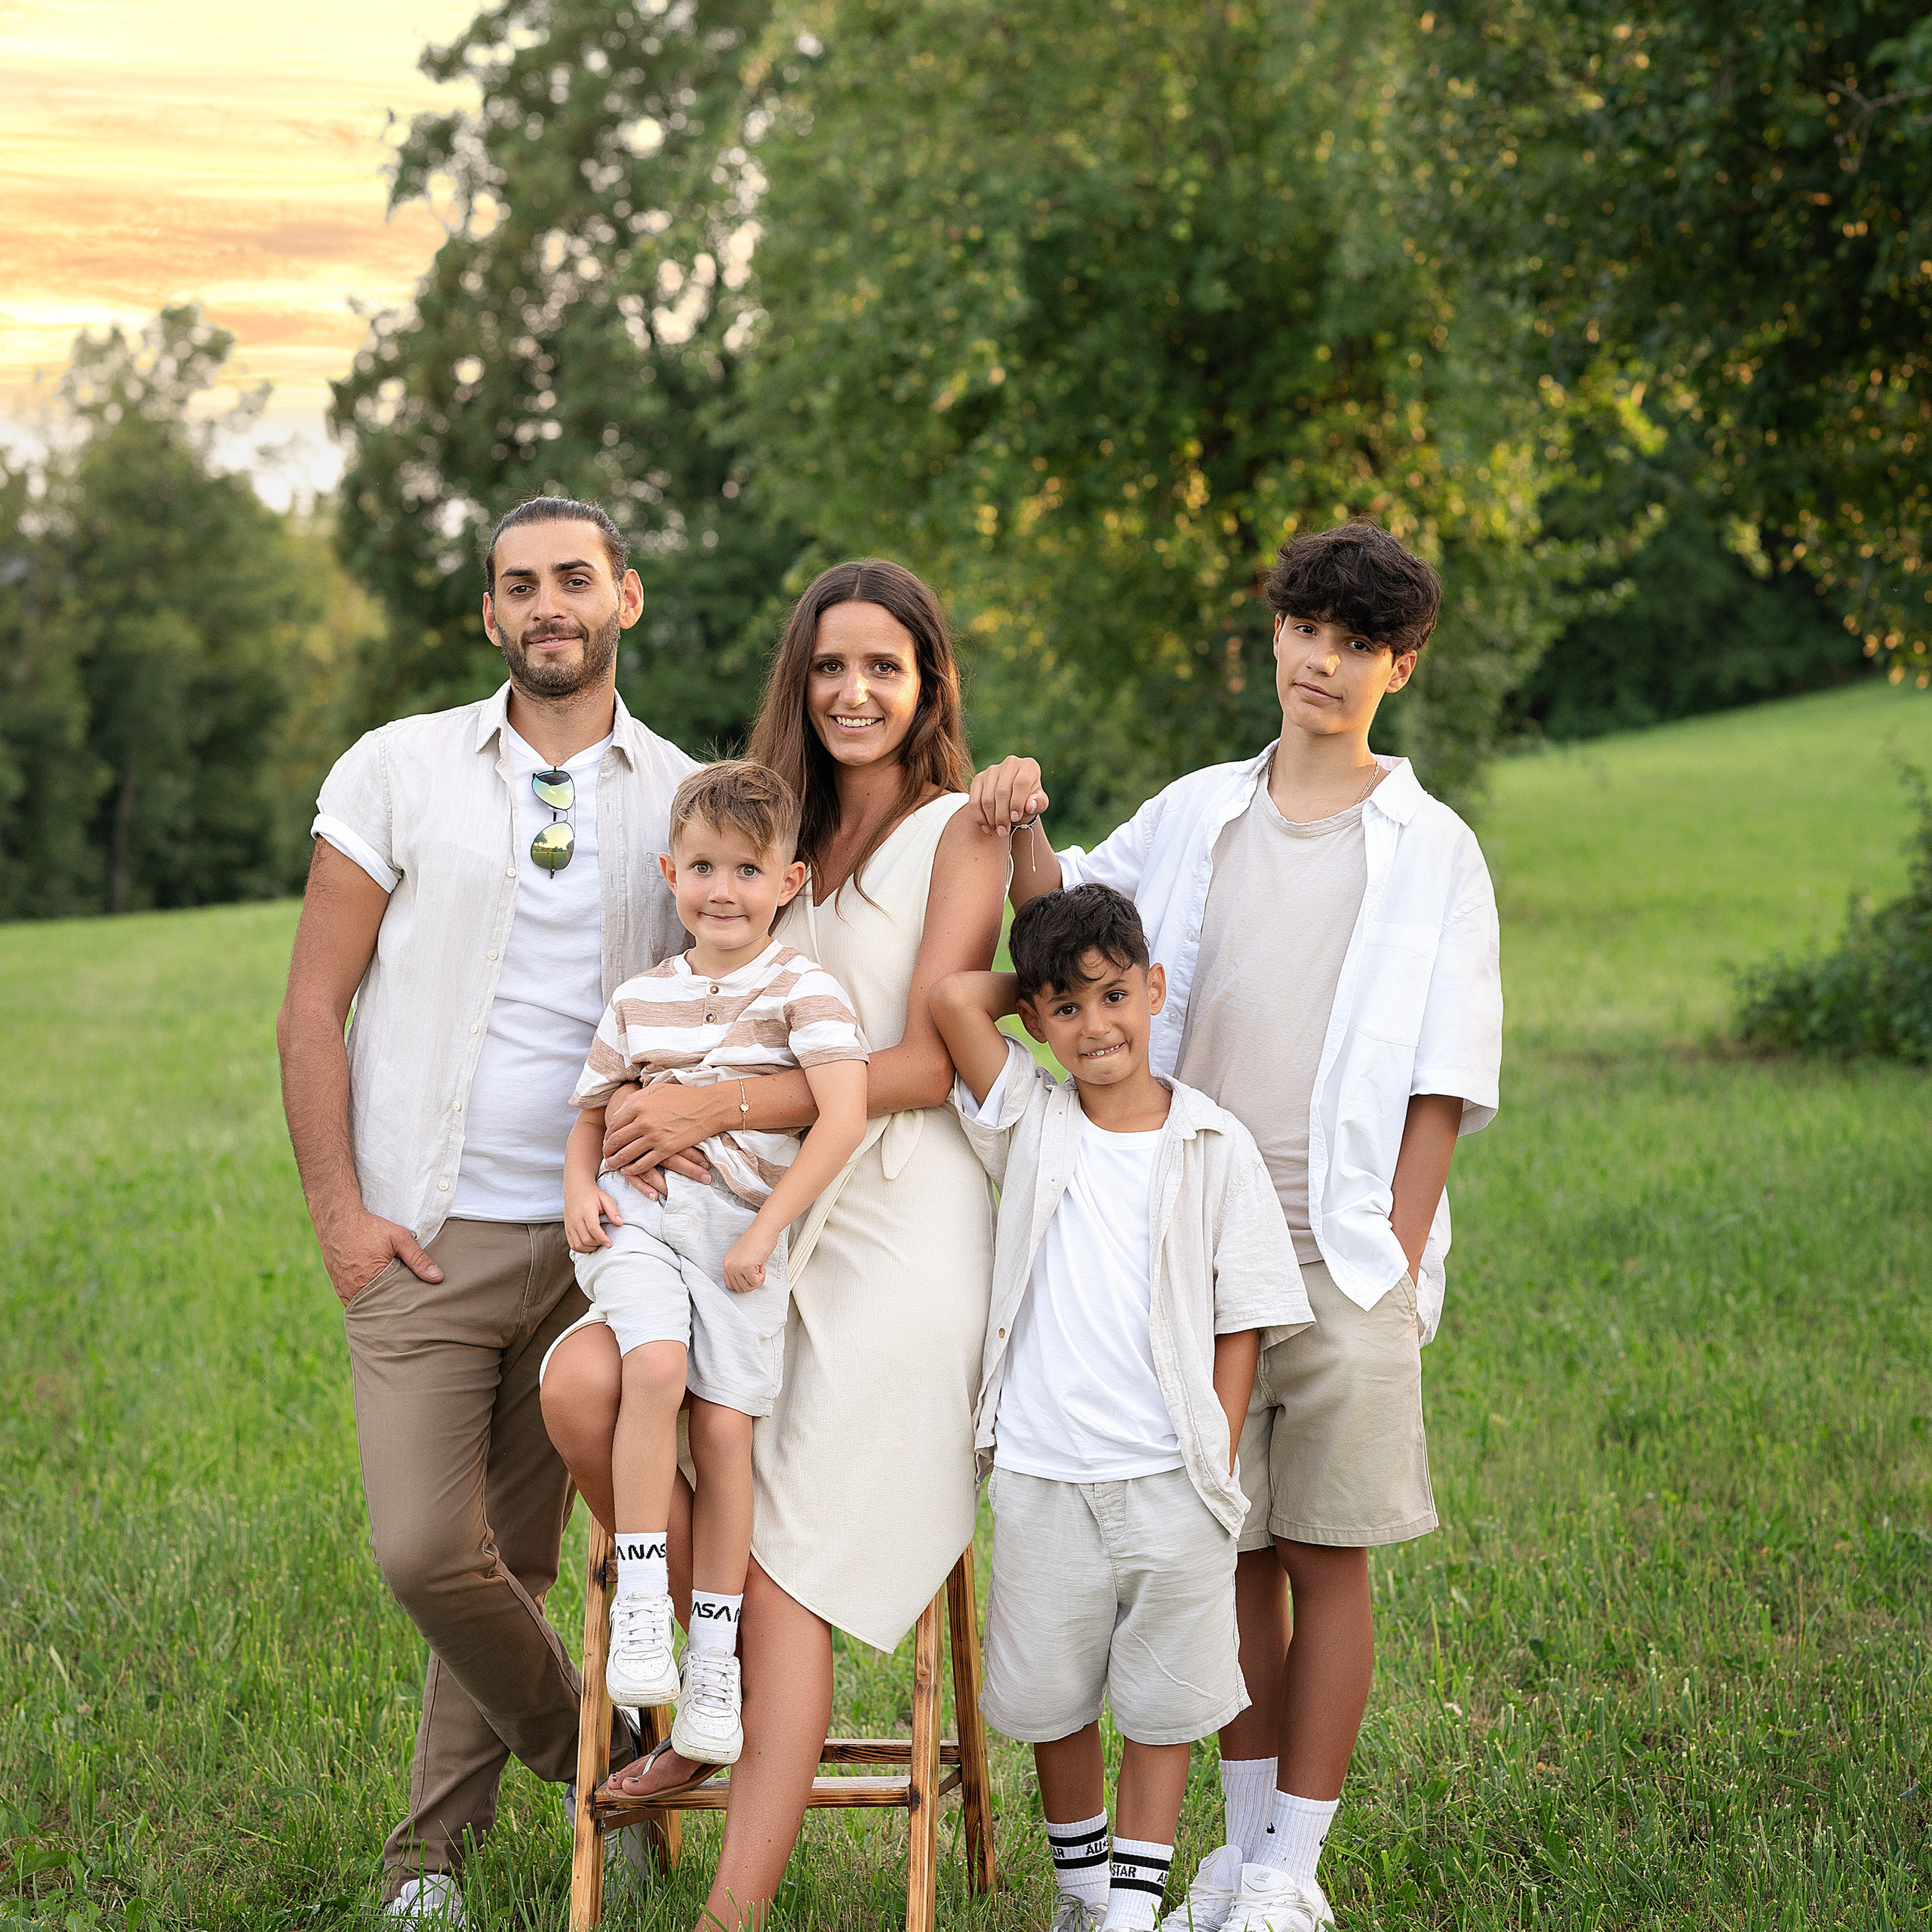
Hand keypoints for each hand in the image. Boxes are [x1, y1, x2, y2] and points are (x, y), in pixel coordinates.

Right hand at [319, 1207, 442, 1306]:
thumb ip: (418, 1259)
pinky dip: (368, 1303)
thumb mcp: (399, 1238)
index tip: (417, 1304)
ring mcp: (345, 1292)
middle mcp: (355, 1290)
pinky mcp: (339, 1289)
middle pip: (381, 1309)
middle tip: (409, 1308)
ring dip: (380, 1307)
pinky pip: (356, 1304)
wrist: (338, 1220)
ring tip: (395, 1307)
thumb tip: (438, 1277)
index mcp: (371, 1280)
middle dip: (394, 1309)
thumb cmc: (370, 1228)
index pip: (395, 1303)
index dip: (407, 1304)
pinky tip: (379, 1300)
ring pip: (368, 1308)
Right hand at [566, 1184, 620, 1254]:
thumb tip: (620, 1223)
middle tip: (605, 1241)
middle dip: (597, 1244)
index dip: (602, 1238)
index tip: (610, 1244)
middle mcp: (575, 1218)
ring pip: (578, 1244)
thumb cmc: (592, 1194)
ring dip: (590, 1248)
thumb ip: (613, 1210)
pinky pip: (572, 1244)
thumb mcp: (605, 1198)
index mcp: (586, 1210)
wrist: (576, 1189)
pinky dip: (582, 1248)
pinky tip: (590, 1244)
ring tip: (598, 1243)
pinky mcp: (567, 1229)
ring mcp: (569, 1225)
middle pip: (586, 1239)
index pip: (593, 1228)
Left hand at [603, 1082, 716, 1186]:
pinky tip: (628, 1170)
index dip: (607, 1135)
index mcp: (639, 1105)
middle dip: (608, 1150)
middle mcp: (643, 1121)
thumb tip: (619, 1112)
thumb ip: (635, 1099)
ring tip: (612, 1165)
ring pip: (626, 1154)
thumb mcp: (656, 1090)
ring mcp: (654, 1137)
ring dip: (616, 1162)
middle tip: (606, 1155)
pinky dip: (632, 1169)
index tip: (607, 1140)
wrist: (709, 1107)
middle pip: (616, 1140)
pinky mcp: (666, 1149)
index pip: (614, 1124)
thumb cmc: (684, 1096)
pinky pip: (643, 1164)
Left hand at [722, 1226, 775, 1293]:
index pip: (730, 1285)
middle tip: (757, 1271)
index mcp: (726, 1262)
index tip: (750, 1276)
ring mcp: (737, 1267)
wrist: (763, 1230)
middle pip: (739, 1288)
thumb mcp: (741, 1256)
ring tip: (759, 1267)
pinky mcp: (747, 1267)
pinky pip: (755, 1282)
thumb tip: (743, 1283)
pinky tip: (761, 1265)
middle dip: (751, 1283)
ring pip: (747, 1288)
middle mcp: (729, 1265)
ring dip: (757, 1280)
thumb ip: (738, 1268)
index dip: (742, 1284)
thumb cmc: (756, 1240)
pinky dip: (762, 1276)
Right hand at [968, 756, 1048, 834]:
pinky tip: (986, 827)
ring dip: (991, 818)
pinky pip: (974, 800)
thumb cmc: (1029, 802)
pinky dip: (979, 816)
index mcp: (1029, 766)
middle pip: (1002, 791)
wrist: (1015, 801)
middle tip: (1004, 831)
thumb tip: (1030, 805)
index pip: (1021, 783)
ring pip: (987, 797)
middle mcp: (1010, 763)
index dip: (1017, 802)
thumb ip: (1038, 804)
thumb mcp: (1039, 804)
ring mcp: (992, 770)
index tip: (1015, 818)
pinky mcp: (978, 778)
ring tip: (998, 831)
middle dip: (1002, 815)